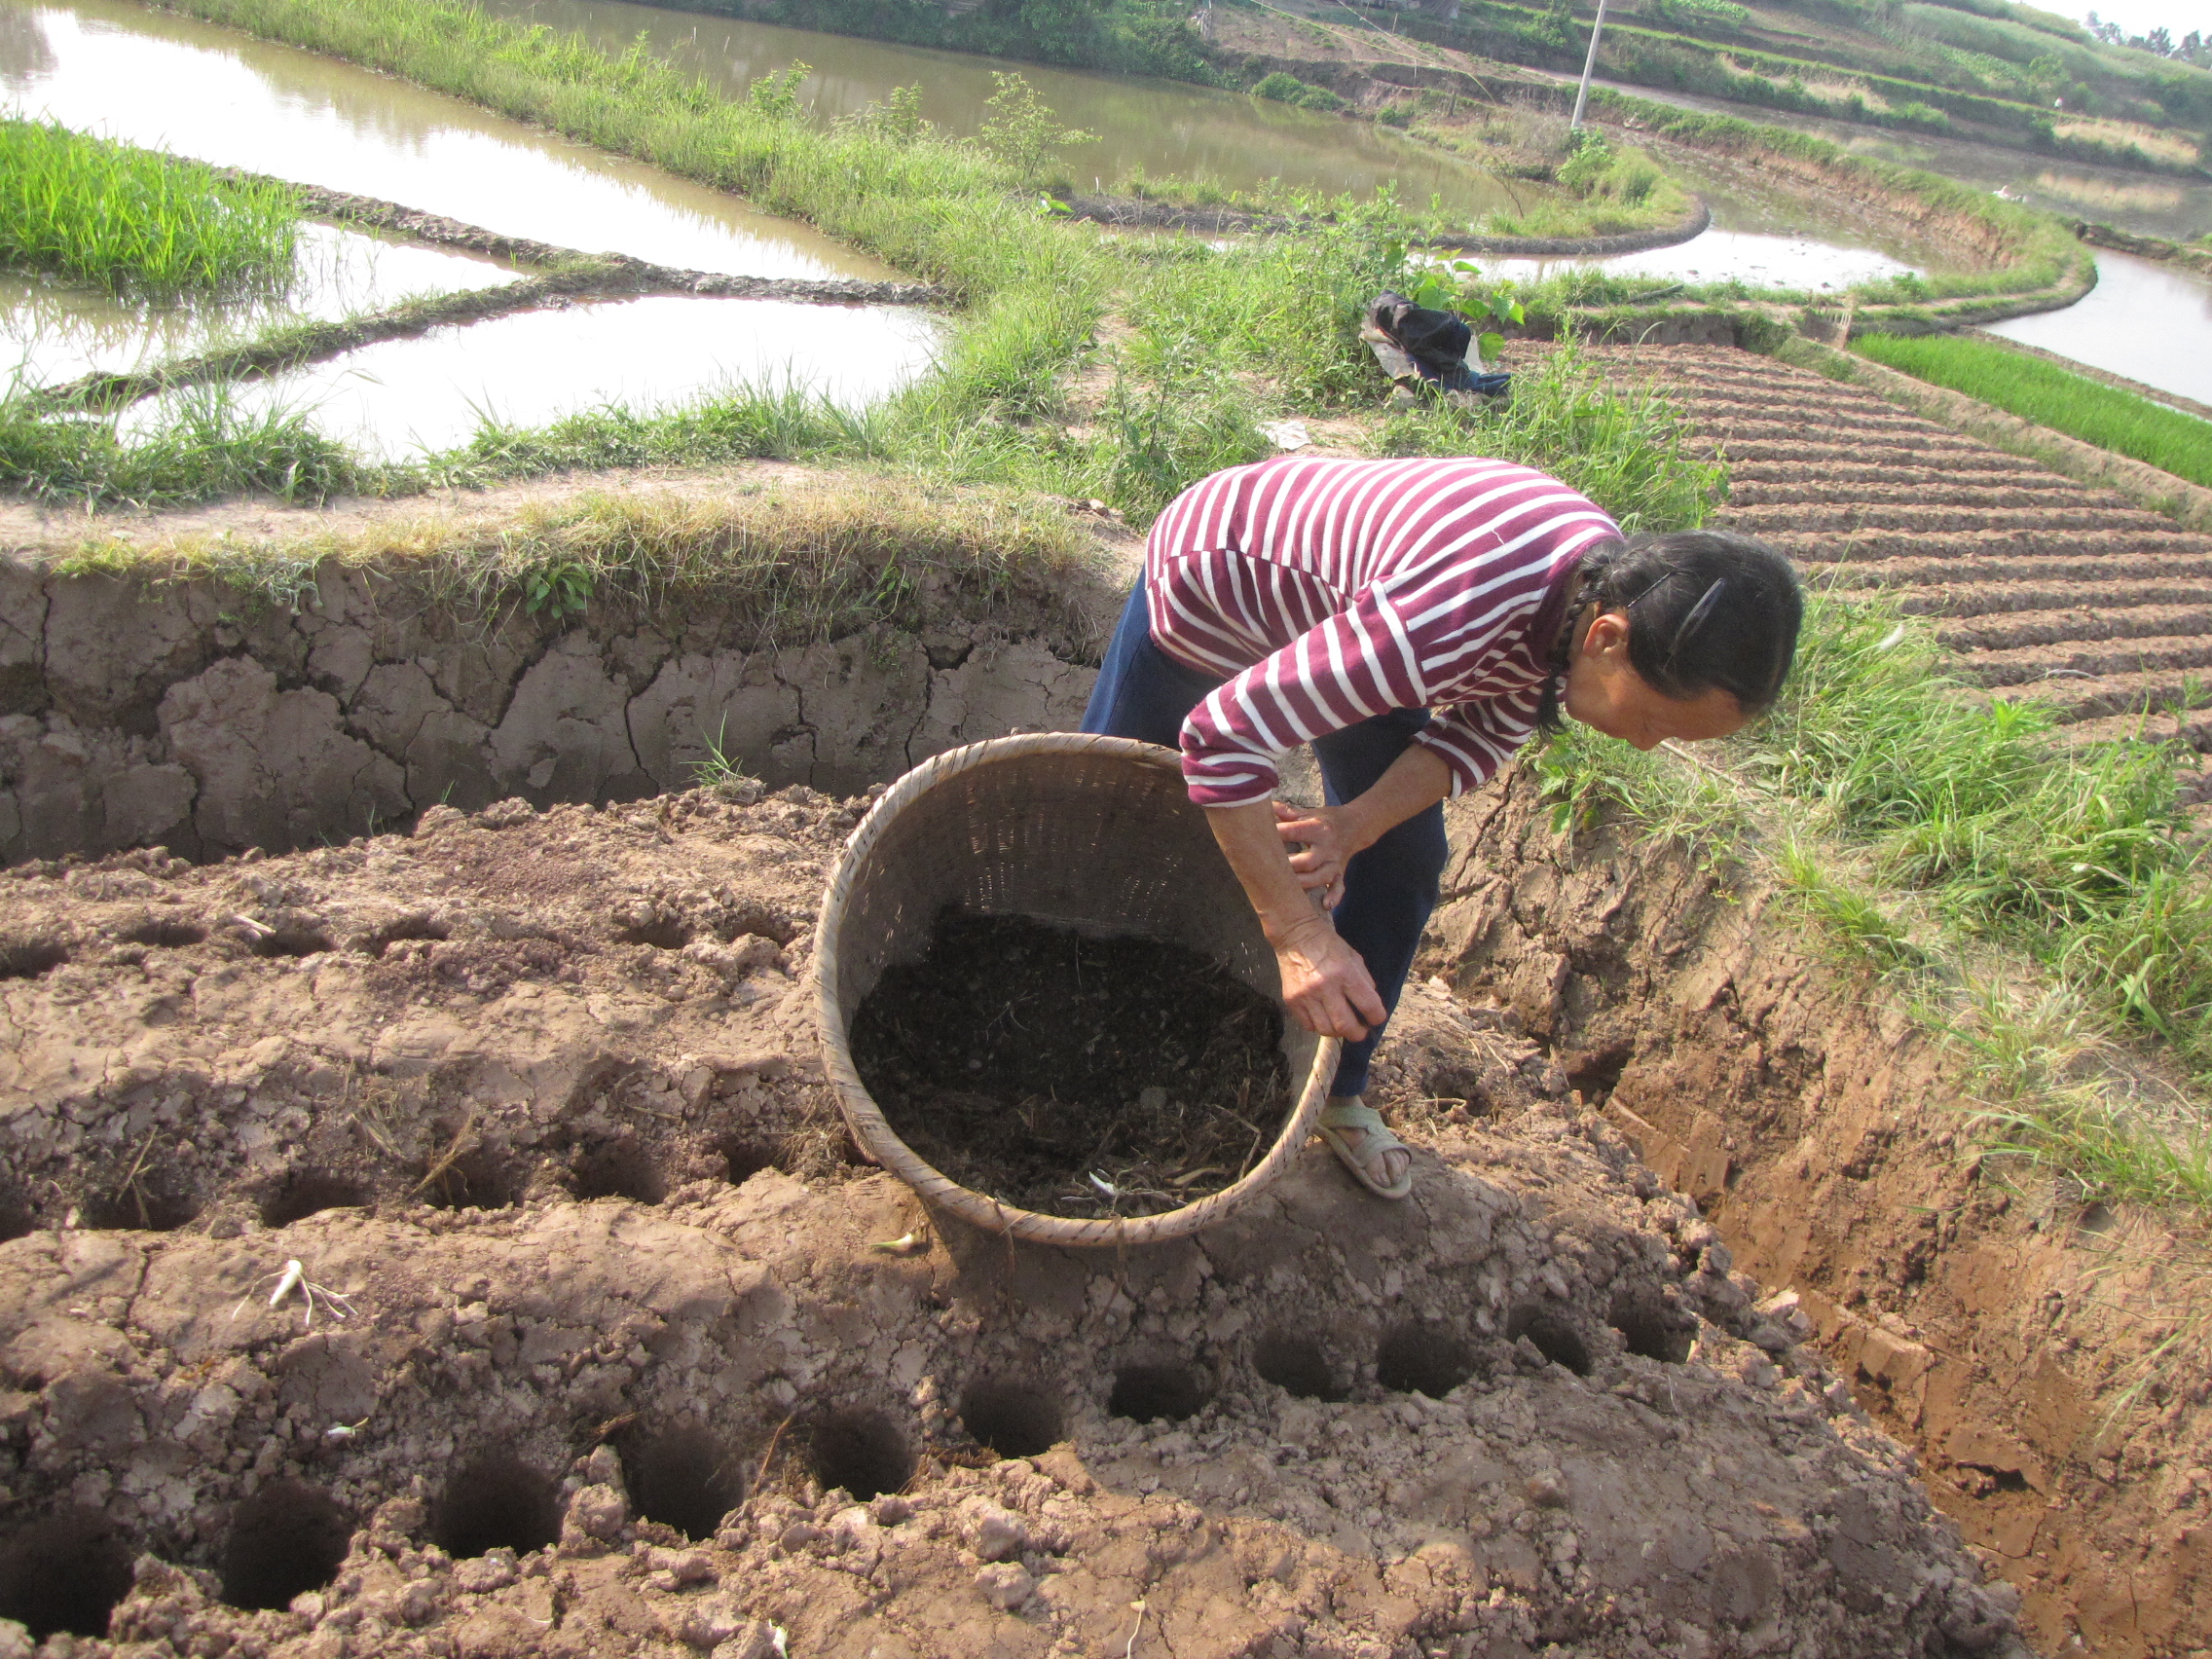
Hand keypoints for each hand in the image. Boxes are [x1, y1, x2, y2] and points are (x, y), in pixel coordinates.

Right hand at [1271, 913, 1386, 1040]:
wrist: (1297, 936)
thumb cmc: (1329, 946)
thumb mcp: (1354, 958)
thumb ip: (1365, 982)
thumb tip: (1371, 1008)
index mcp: (1345, 973)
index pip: (1368, 1006)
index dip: (1376, 1018)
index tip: (1375, 1019)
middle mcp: (1325, 986)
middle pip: (1345, 1025)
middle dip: (1358, 1034)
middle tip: (1361, 1031)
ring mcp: (1306, 995)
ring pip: (1326, 1030)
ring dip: (1338, 1032)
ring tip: (1341, 1025)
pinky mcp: (1291, 1001)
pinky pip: (1308, 1026)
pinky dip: (1319, 1026)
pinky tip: (1323, 1018)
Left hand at [1273, 800, 1365, 909]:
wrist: (1356, 826)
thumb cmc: (1326, 820)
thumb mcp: (1310, 813)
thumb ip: (1288, 813)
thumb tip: (1266, 805)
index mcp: (1318, 828)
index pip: (1296, 831)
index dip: (1279, 834)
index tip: (1261, 838)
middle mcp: (1327, 846)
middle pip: (1308, 861)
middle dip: (1291, 866)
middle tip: (1272, 870)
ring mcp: (1334, 862)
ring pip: (1321, 877)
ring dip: (1305, 884)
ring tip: (1289, 888)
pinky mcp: (1340, 872)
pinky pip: (1339, 887)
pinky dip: (1334, 896)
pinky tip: (1325, 905)